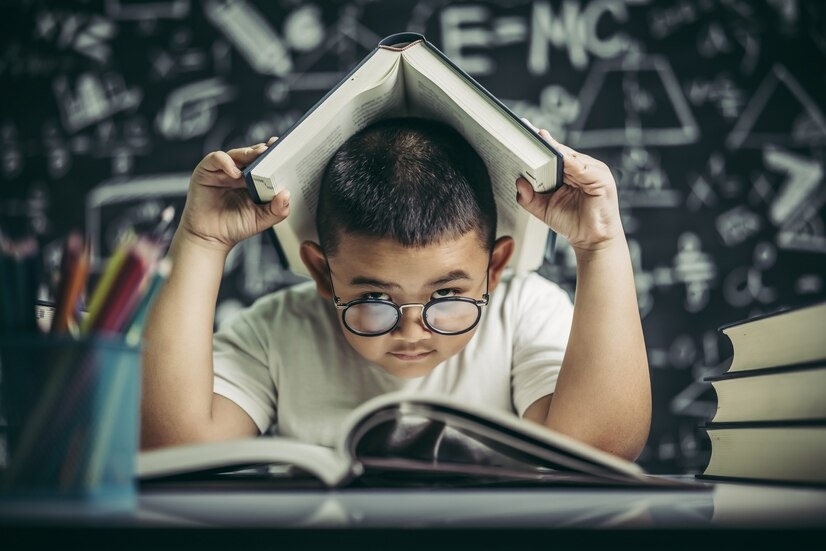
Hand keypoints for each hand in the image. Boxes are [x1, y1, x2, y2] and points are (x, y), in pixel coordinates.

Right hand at [178, 137, 290, 252]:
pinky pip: (216, 159)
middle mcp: (238, 172)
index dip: (274, 154)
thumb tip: (286, 194)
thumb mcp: (262, 219)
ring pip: (236, 154)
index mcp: (253, 180)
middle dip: (263, 150)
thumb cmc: (235, 226)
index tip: (285, 149)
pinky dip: (226, 162)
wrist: (211, 238)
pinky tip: (234, 173)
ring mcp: (222, 170)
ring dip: (248, 153)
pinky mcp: (206, 171)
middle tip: (273, 148)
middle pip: (251, 154)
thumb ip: (277, 210)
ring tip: (258, 156)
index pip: (264, 162)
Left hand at [516, 129, 623, 251]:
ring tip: (537, 143)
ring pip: (570, 156)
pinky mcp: (601, 178)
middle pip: (560, 152)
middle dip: (543, 145)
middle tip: (526, 135)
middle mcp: (581, 168)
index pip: (552, 154)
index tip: (522, 136)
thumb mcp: (543, 209)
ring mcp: (593, 171)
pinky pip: (582, 167)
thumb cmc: (572, 222)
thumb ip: (528, 197)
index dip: (539, 146)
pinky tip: (558, 158)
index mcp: (568, 172)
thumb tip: (518, 181)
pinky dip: (570, 162)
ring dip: (554, 150)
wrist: (593, 240)